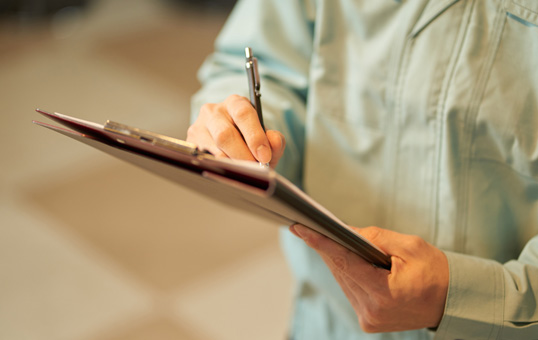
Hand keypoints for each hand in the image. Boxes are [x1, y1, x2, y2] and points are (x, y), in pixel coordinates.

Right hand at [187, 94, 285, 167]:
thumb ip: (275, 140)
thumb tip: (274, 140)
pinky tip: (229, 172)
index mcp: (236, 103)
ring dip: (232, 164)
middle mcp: (214, 111)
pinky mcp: (190, 143)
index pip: (243, 114)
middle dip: (243, 155)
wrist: (231, 146)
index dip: (255, 137)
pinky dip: (220, 169)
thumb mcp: (265, 139)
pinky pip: (205, 160)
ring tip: (244, 171)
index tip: (264, 156)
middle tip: (254, 168)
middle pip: (225, 134)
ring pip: (214, 150)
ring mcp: (198, 127)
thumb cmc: (248, 140)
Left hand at [290, 224, 448, 332]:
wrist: (451, 301)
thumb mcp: (410, 246)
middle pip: (340, 270)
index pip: (344, 262)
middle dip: (328, 247)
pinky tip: (347, 259)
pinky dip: (347, 273)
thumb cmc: (434, 271)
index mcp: (384, 293)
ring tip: (329, 240)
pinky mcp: (368, 321)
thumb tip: (346, 232)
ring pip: (342, 280)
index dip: (321, 243)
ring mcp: (369, 318)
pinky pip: (350, 290)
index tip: (300, 229)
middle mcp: (372, 310)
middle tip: (312, 226)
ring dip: (337, 260)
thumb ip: (375, 238)